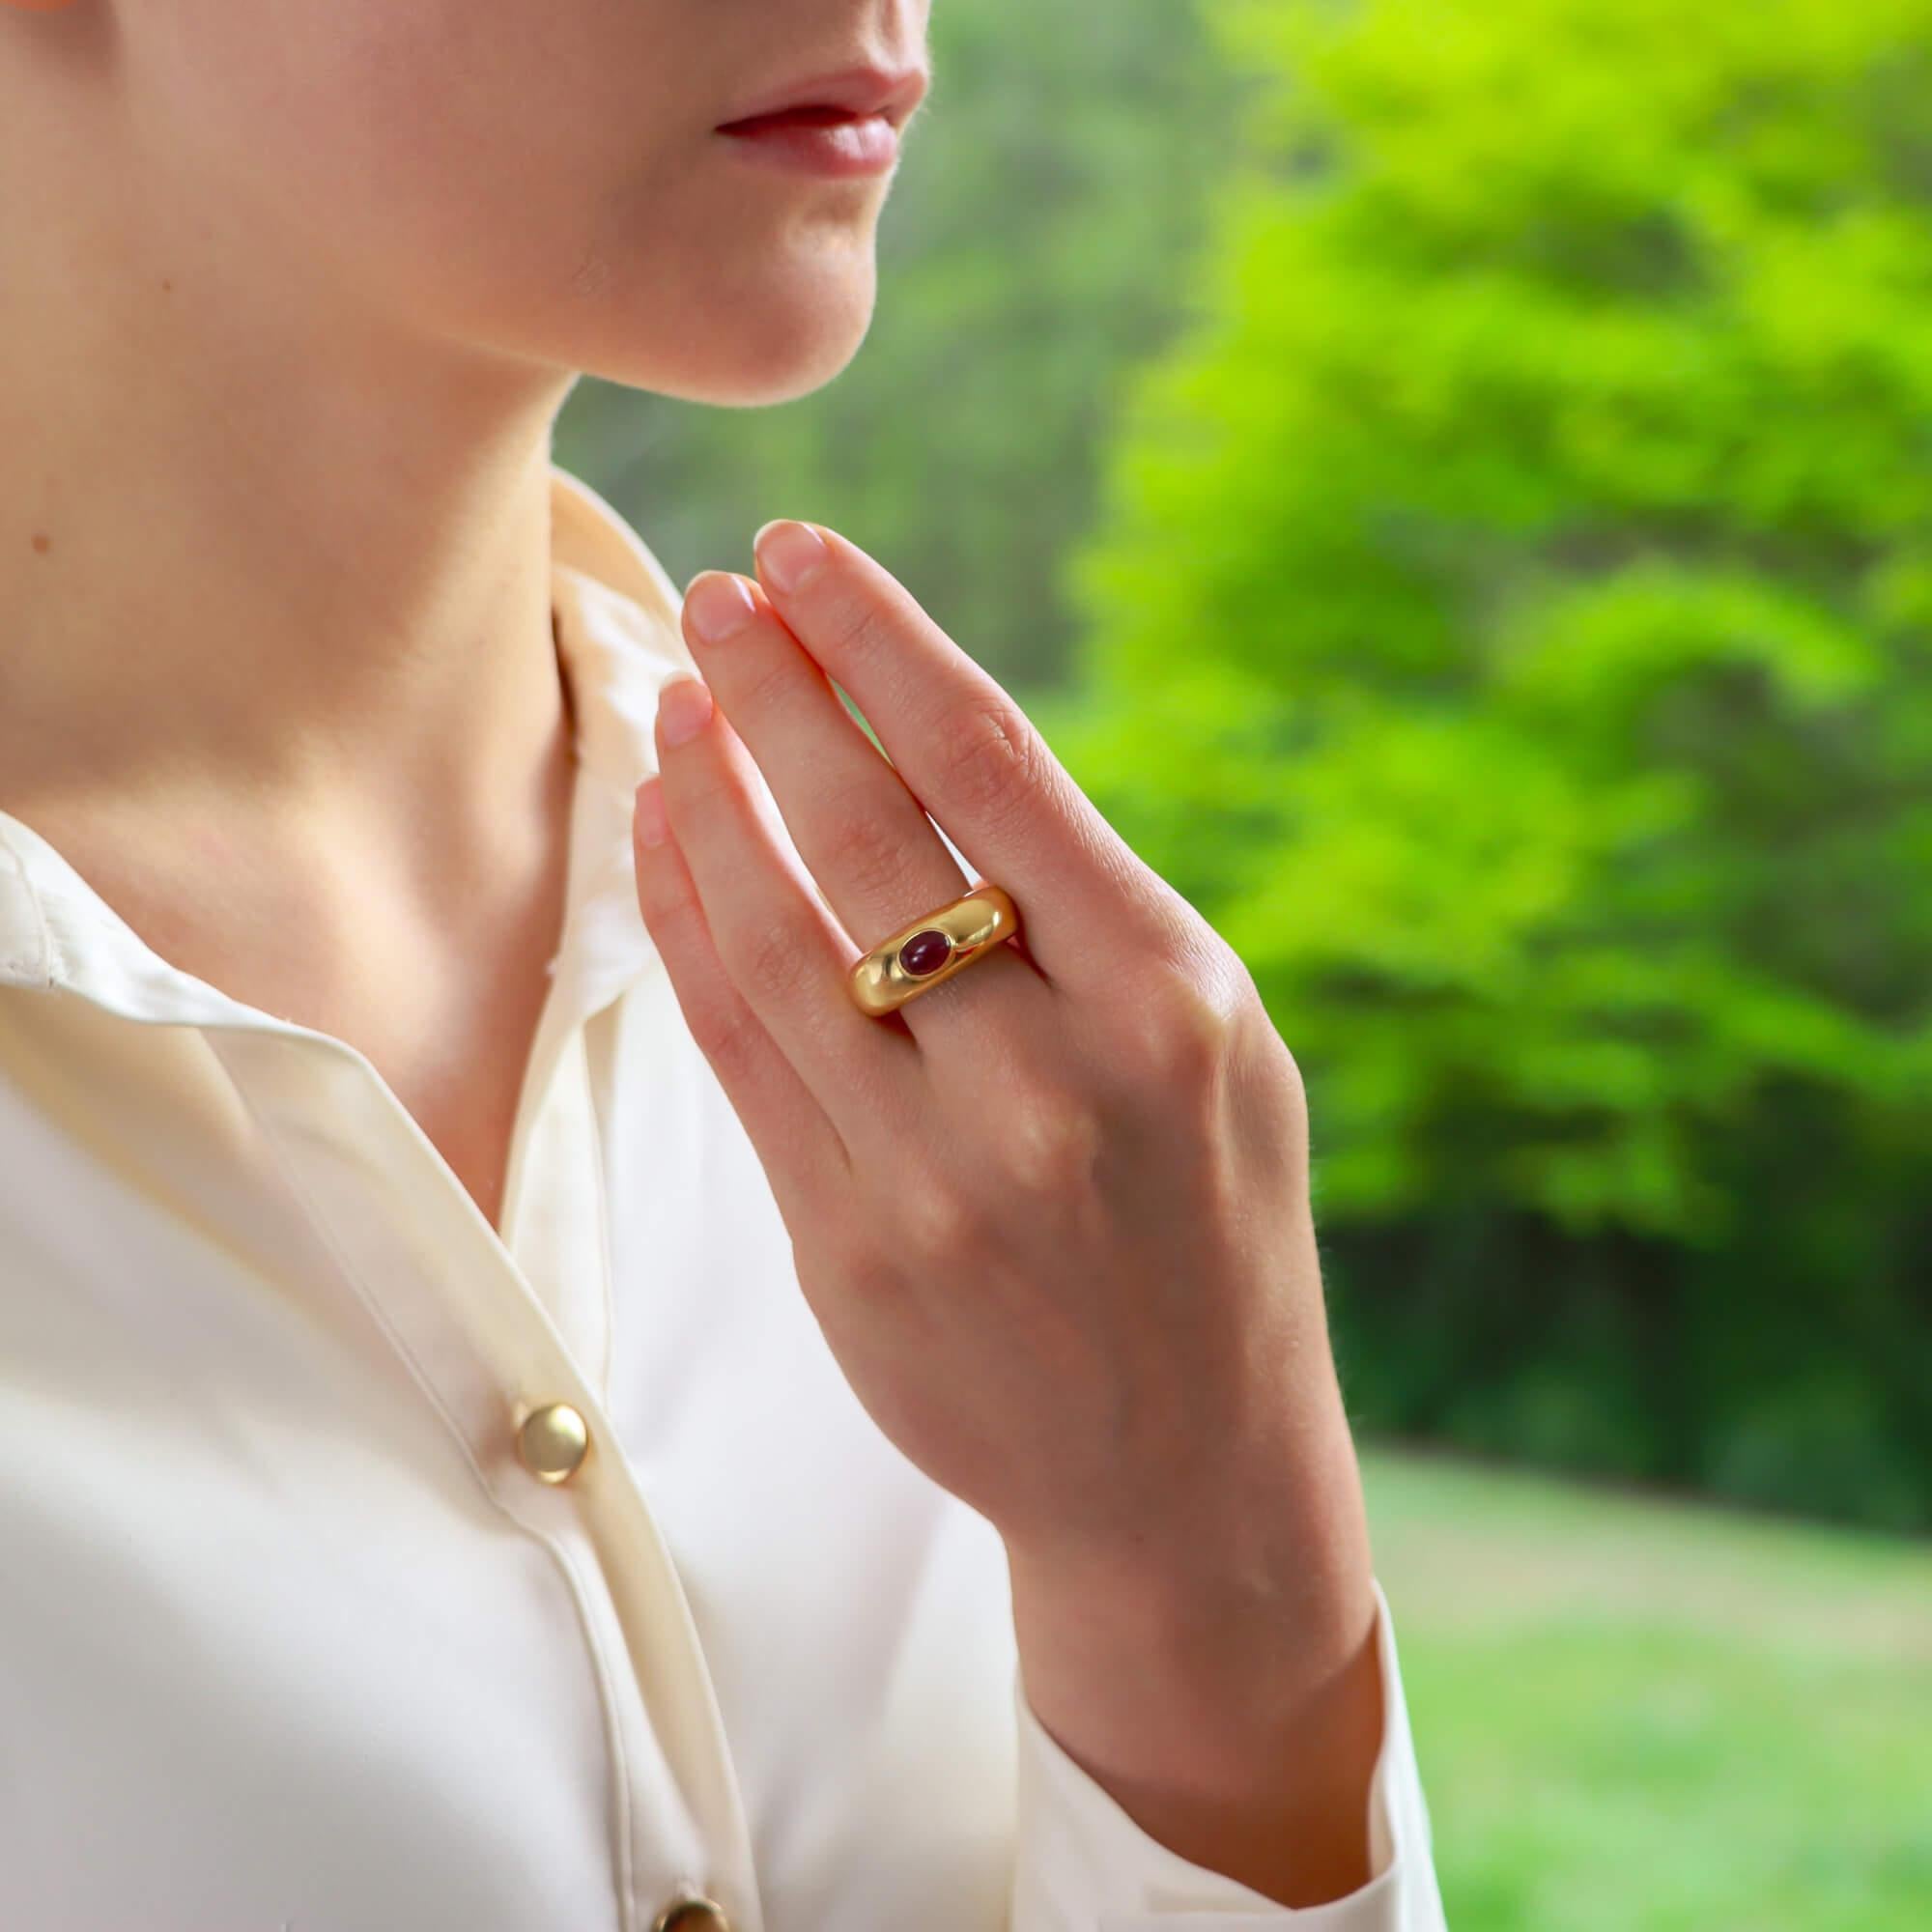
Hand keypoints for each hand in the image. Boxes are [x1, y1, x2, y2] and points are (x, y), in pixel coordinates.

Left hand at [633, 519, 1382, 1901]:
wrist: (1187, 1470)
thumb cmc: (1210, 1225)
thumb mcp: (1217, 1050)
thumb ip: (1090, 913)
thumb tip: (917, 745)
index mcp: (1172, 999)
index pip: (992, 766)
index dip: (879, 642)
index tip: (806, 555)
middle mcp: (1056, 1078)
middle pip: (869, 832)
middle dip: (774, 692)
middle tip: (720, 598)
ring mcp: (939, 1174)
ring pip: (776, 937)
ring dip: (708, 799)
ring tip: (677, 705)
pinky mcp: (850, 1250)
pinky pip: (739, 1049)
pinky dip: (690, 925)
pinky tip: (667, 839)